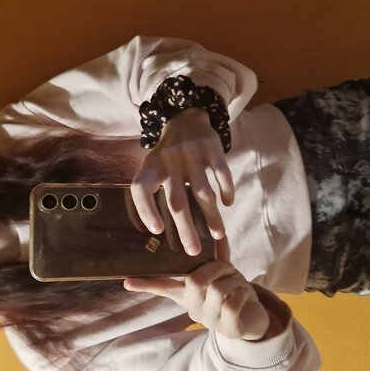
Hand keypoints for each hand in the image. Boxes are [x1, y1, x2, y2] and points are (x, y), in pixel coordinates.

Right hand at [124, 258, 270, 340]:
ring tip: (240, 286)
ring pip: (217, 288)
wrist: (256, 322)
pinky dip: (243, 293)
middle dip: (216, 269)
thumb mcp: (223, 276)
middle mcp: (194, 309)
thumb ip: (215, 258)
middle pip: (195, 281)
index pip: (165, 288)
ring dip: (235, 281)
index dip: (147, 284)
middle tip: (229, 271)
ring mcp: (209, 320)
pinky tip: (246, 298)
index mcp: (189, 296)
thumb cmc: (235, 295)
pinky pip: (233, 301)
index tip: (126, 281)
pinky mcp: (228, 327)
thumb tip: (216, 232)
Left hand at [131, 108, 234, 255]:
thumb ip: (152, 193)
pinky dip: (226, 189)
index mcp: (150, 167)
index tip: (157, 231)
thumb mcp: (152, 167)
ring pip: (202, 191)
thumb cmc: (167, 155)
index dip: (145, 211)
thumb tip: (153, 232)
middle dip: (186, 229)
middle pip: (176, 201)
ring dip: (211, 215)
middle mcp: (169, 160)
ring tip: (218, 235)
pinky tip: (228, 204)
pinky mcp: (211, 147)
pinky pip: (221, 172)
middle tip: (193, 251)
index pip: (141, 190)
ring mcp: (191, 153)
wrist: (185, 119)